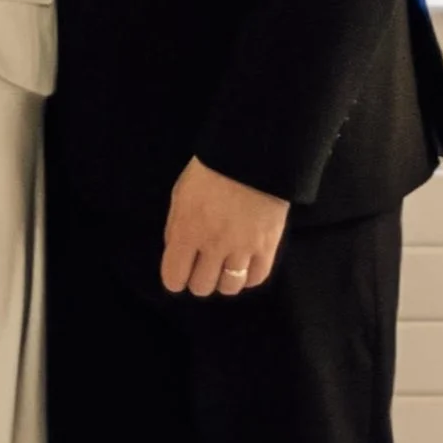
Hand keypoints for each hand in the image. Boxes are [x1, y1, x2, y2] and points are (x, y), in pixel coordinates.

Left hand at [161, 157, 289, 299]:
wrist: (253, 154)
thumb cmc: (210, 169)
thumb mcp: (180, 194)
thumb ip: (176, 227)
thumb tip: (176, 251)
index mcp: (187, 231)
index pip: (174, 277)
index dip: (175, 279)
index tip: (180, 274)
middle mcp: (213, 246)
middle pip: (202, 287)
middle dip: (199, 280)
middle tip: (204, 267)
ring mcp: (242, 248)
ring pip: (229, 287)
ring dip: (224, 281)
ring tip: (225, 267)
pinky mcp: (268, 246)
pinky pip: (256, 278)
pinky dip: (248, 277)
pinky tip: (245, 267)